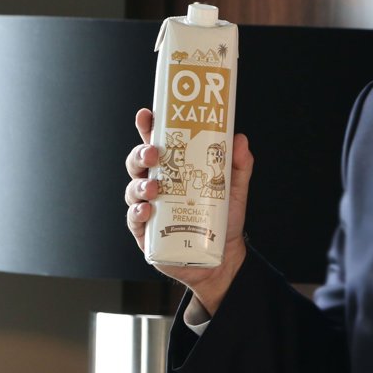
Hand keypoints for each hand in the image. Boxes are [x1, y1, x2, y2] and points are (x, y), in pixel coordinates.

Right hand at [124, 108, 252, 314]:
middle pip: (138, 162)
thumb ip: (238, 164)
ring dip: (139, 185)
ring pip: (132, 189)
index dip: (148, 127)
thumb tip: (240, 139)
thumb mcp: (234, 188)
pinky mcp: (145, 232)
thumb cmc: (222, 219)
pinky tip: (148, 210)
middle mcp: (157, 185)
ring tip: (154, 188)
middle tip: (153, 153)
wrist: (222, 258)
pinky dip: (138, 212)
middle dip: (141, 153)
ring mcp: (148, 207)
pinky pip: (133, 219)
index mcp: (173, 169)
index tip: (147, 115)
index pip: (156, 142)